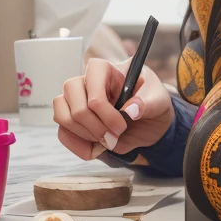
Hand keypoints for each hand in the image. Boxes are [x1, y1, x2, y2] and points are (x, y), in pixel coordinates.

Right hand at [53, 58, 174, 160]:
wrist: (149, 123)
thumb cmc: (151, 102)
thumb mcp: (158, 100)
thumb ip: (147, 103)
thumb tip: (131, 110)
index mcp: (105, 70)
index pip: (91, 79)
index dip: (102, 106)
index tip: (120, 125)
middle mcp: (85, 82)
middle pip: (72, 98)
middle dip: (94, 124)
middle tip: (115, 136)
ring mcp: (75, 102)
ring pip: (62, 116)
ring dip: (85, 135)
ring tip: (107, 141)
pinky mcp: (73, 121)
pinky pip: (63, 133)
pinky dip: (77, 146)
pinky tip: (96, 150)